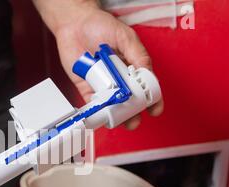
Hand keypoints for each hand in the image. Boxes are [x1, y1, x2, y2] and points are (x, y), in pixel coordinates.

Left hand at [53, 4, 163, 128]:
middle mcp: (119, 79)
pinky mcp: (86, 88)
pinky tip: (101, 116)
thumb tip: (146, 72)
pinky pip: (92, 103)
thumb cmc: (99, 25)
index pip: (145, 86)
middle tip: (134, 119)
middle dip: (133, 113)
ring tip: (120, 121)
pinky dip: (96, 111)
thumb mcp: (125, 36)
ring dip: (116, 115)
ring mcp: (103, 84)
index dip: (152, 99)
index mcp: (132, 67)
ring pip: (112, 105)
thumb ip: (137, 54)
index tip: (155, 109)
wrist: (74, 24)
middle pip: (130, 100)